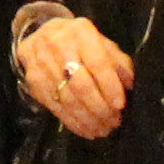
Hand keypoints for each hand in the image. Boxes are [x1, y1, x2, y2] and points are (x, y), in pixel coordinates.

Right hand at [12, 11, 133, 140]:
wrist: (39, 34)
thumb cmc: (79, 42)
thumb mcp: (101, 43)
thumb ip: (118, 62)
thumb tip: (130, 85)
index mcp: (80, 32)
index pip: (97, 63)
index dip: (110, 86)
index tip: (120, 105)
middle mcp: (58, 46)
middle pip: (81, 85)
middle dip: (100, 108)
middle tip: (114, 121)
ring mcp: (43, 64)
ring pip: (68, 100)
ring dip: (88, 119)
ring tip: (104, 129)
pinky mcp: (34, 81)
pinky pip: (56, 107)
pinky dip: (73, 123)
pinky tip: (87, 130)